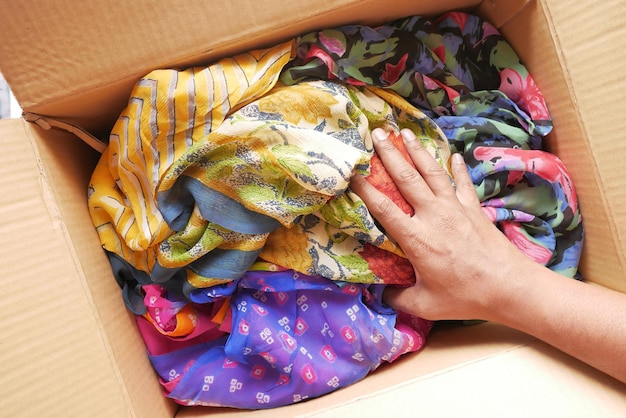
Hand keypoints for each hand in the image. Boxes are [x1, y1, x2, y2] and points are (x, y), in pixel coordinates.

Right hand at [350, 128, 537, 320]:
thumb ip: (398, 299)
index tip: (351, 172)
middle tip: (377, 133)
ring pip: (432, 172)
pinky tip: (454, 155)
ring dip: (417, 150)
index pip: (383, 207)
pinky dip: (457, 168)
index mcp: (416, 238)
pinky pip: (463, 182)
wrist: (509, 287)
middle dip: (389, 153)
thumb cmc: (465, 297)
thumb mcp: (425, 305)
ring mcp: (455, 208)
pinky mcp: (474, 209)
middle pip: (406, 178)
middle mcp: (433, 215)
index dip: (364, 188)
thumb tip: (380, 296)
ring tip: (405, 131)